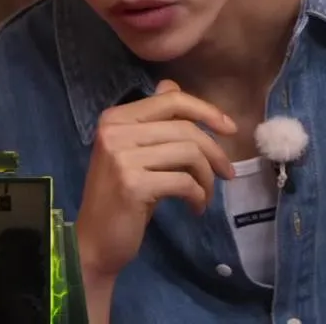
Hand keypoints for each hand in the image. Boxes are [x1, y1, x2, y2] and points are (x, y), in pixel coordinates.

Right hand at [75, 80, 236, 286]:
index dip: (206, 111)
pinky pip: (183, 182)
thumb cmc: (121, 197)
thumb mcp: (135, 152)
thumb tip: (172, 84)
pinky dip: (198, 195)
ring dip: (207, 177)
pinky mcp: (132, 184)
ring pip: (188, 154)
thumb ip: (153, 120)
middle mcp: (114, 131)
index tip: (230, 128)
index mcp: (115, 118)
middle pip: (185, 129)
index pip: (171, 99)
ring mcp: (121, 157)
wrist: (94, 241)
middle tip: (227, 173)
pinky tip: (196, 207)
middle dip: (215, 152)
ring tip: (206, 194)